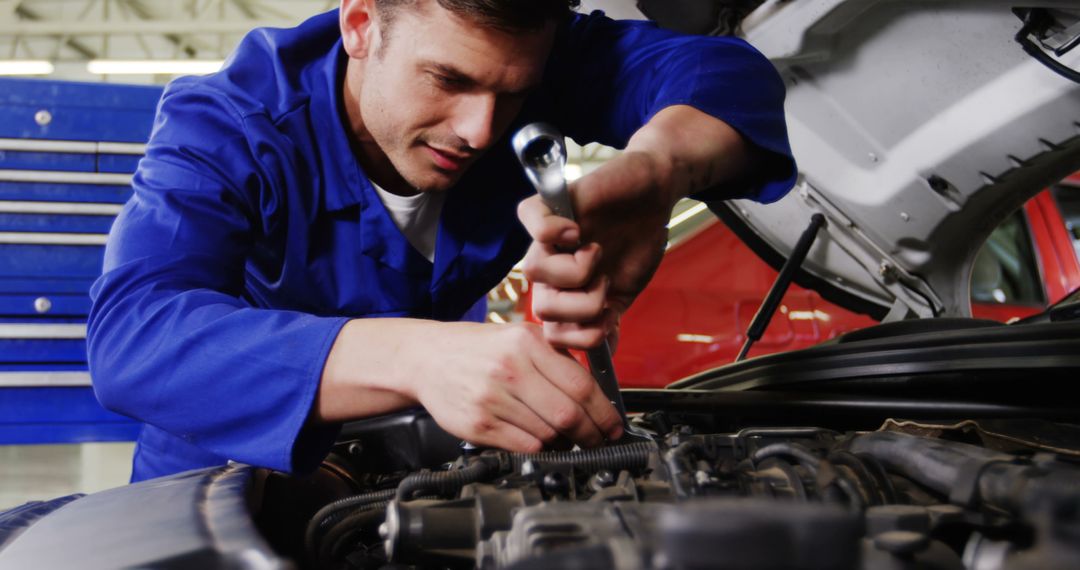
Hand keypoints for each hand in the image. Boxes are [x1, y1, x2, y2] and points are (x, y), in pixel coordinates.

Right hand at [406, 321, 622, 450]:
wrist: (425, 357)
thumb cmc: (476, 348)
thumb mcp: (518, 337)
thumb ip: (555, 358)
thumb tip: (596, 391)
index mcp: (526, 343)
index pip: (581, 384)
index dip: (604, 412)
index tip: (613, 425)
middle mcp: (510, 369)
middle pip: (568, 414)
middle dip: (591, 434)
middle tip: (598, 440)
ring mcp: (492, 398)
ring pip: (548, 434)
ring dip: (565, 443)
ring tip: (566, 438)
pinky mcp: (478, 424)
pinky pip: (524, 446)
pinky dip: (540, 448)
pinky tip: (540, 440)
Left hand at [518, 150, 676, 348]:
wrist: (654, 194)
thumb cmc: (637, 241)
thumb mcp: (625, 292)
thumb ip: (607, 321)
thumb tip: (604, 357)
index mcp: (565, 292)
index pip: (554, 333)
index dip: (583, 334)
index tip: (610, 316)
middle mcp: (551, 267)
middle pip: (542, 308)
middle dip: (583, 306)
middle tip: (605, 282)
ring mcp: (547, 237)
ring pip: (534, 272)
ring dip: (575, 271)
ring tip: (595, 253)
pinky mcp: (550, 204)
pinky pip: (532, 224)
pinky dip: (555, 232)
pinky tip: (578, 231)